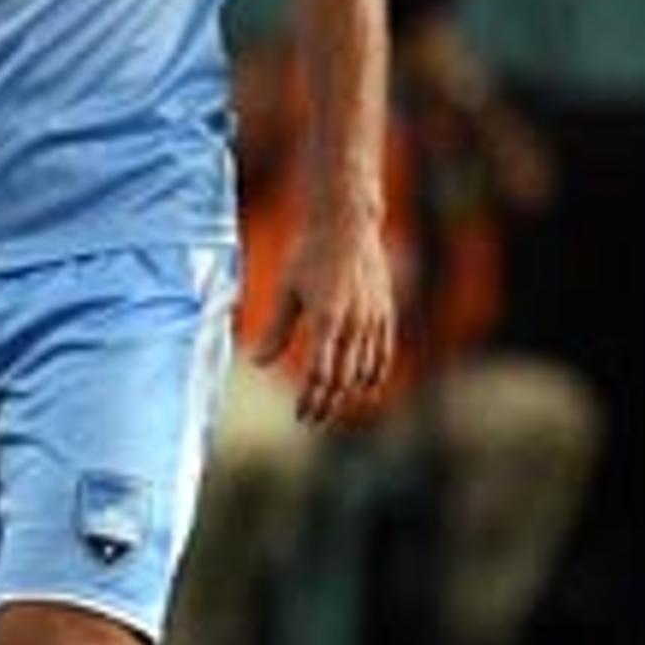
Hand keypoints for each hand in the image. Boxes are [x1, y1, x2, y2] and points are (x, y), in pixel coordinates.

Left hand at [257, 213, 399, 425]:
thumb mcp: (285, 289)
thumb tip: (259, 363)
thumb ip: (276, 329)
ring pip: (365, 369)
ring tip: (332, 407)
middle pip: (343, 378)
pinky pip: (383, 351)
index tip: (301, 416)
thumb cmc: (309, 254)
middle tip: (312, 420)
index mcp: (327, 320)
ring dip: (349, 393)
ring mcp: (373, 318)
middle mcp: (354, 323)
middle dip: (327, 403)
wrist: (346, 224)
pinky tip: (365, 387)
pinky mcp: (385, 311)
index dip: (311, 399)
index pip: (320, 374)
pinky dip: (375, 373)